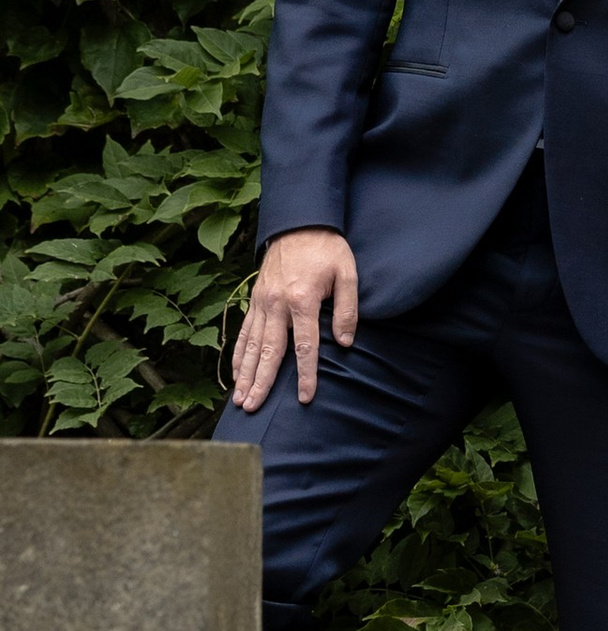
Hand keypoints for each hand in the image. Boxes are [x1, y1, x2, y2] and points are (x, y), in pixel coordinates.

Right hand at [233, 228, 359, 413]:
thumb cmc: (327, 249)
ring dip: (244, 374)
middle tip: (252, 407)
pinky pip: (244, 331)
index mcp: (302, 300)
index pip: (304, 345)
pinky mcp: (254, 299)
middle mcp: (276, 304)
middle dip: (260, 382)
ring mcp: (262, 302)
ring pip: (250, 344)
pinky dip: (238, 354)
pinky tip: (235, 373)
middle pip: (268, 351)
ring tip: (239, 399)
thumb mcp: (347, 273)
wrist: (299, 222)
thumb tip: (346, 342)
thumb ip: (348, 309)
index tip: (304, 397)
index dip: (306, 374)